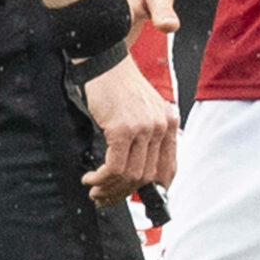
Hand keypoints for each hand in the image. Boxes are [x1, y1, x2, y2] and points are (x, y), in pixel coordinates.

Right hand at [79, 50, 177, 205]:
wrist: (104, 62)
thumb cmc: (118, 86)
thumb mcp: (142, 110)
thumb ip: (147, 136)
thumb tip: (138, 171)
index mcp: (169, 123)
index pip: (168, 169)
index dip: (152, 190)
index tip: (134, 196)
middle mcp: (161, 126)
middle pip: (147, 177)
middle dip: (123, 193)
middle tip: (105, 197)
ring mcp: (143, 128)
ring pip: (130, 175)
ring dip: (109, 189)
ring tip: (94, 190)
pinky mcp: (122, 129)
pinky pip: (115, 166)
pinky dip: (101, 178)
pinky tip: (91, 178)